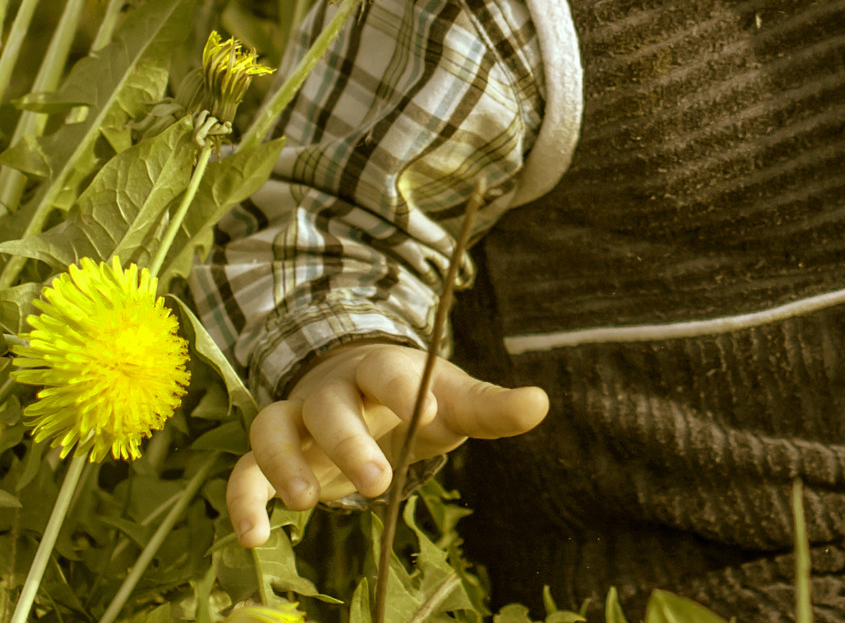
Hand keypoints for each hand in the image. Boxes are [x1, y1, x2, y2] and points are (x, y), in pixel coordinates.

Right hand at [226, 342, 548, 547]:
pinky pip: (242, 471)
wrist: (364, 395)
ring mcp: (297, 420)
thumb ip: (492, 407)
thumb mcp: (455, 402)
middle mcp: (333, 390)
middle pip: (328, 405)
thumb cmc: (417, 399)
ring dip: (282, 462)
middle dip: (349, 441)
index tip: (431, 415)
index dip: (405, 389)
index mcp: (383, 369)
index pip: (388, 370)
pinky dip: (241, 500)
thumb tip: (540, 404)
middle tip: (380, 482)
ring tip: (304, 504)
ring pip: (271, 427)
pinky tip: (253, 538)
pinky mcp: (273, 457)